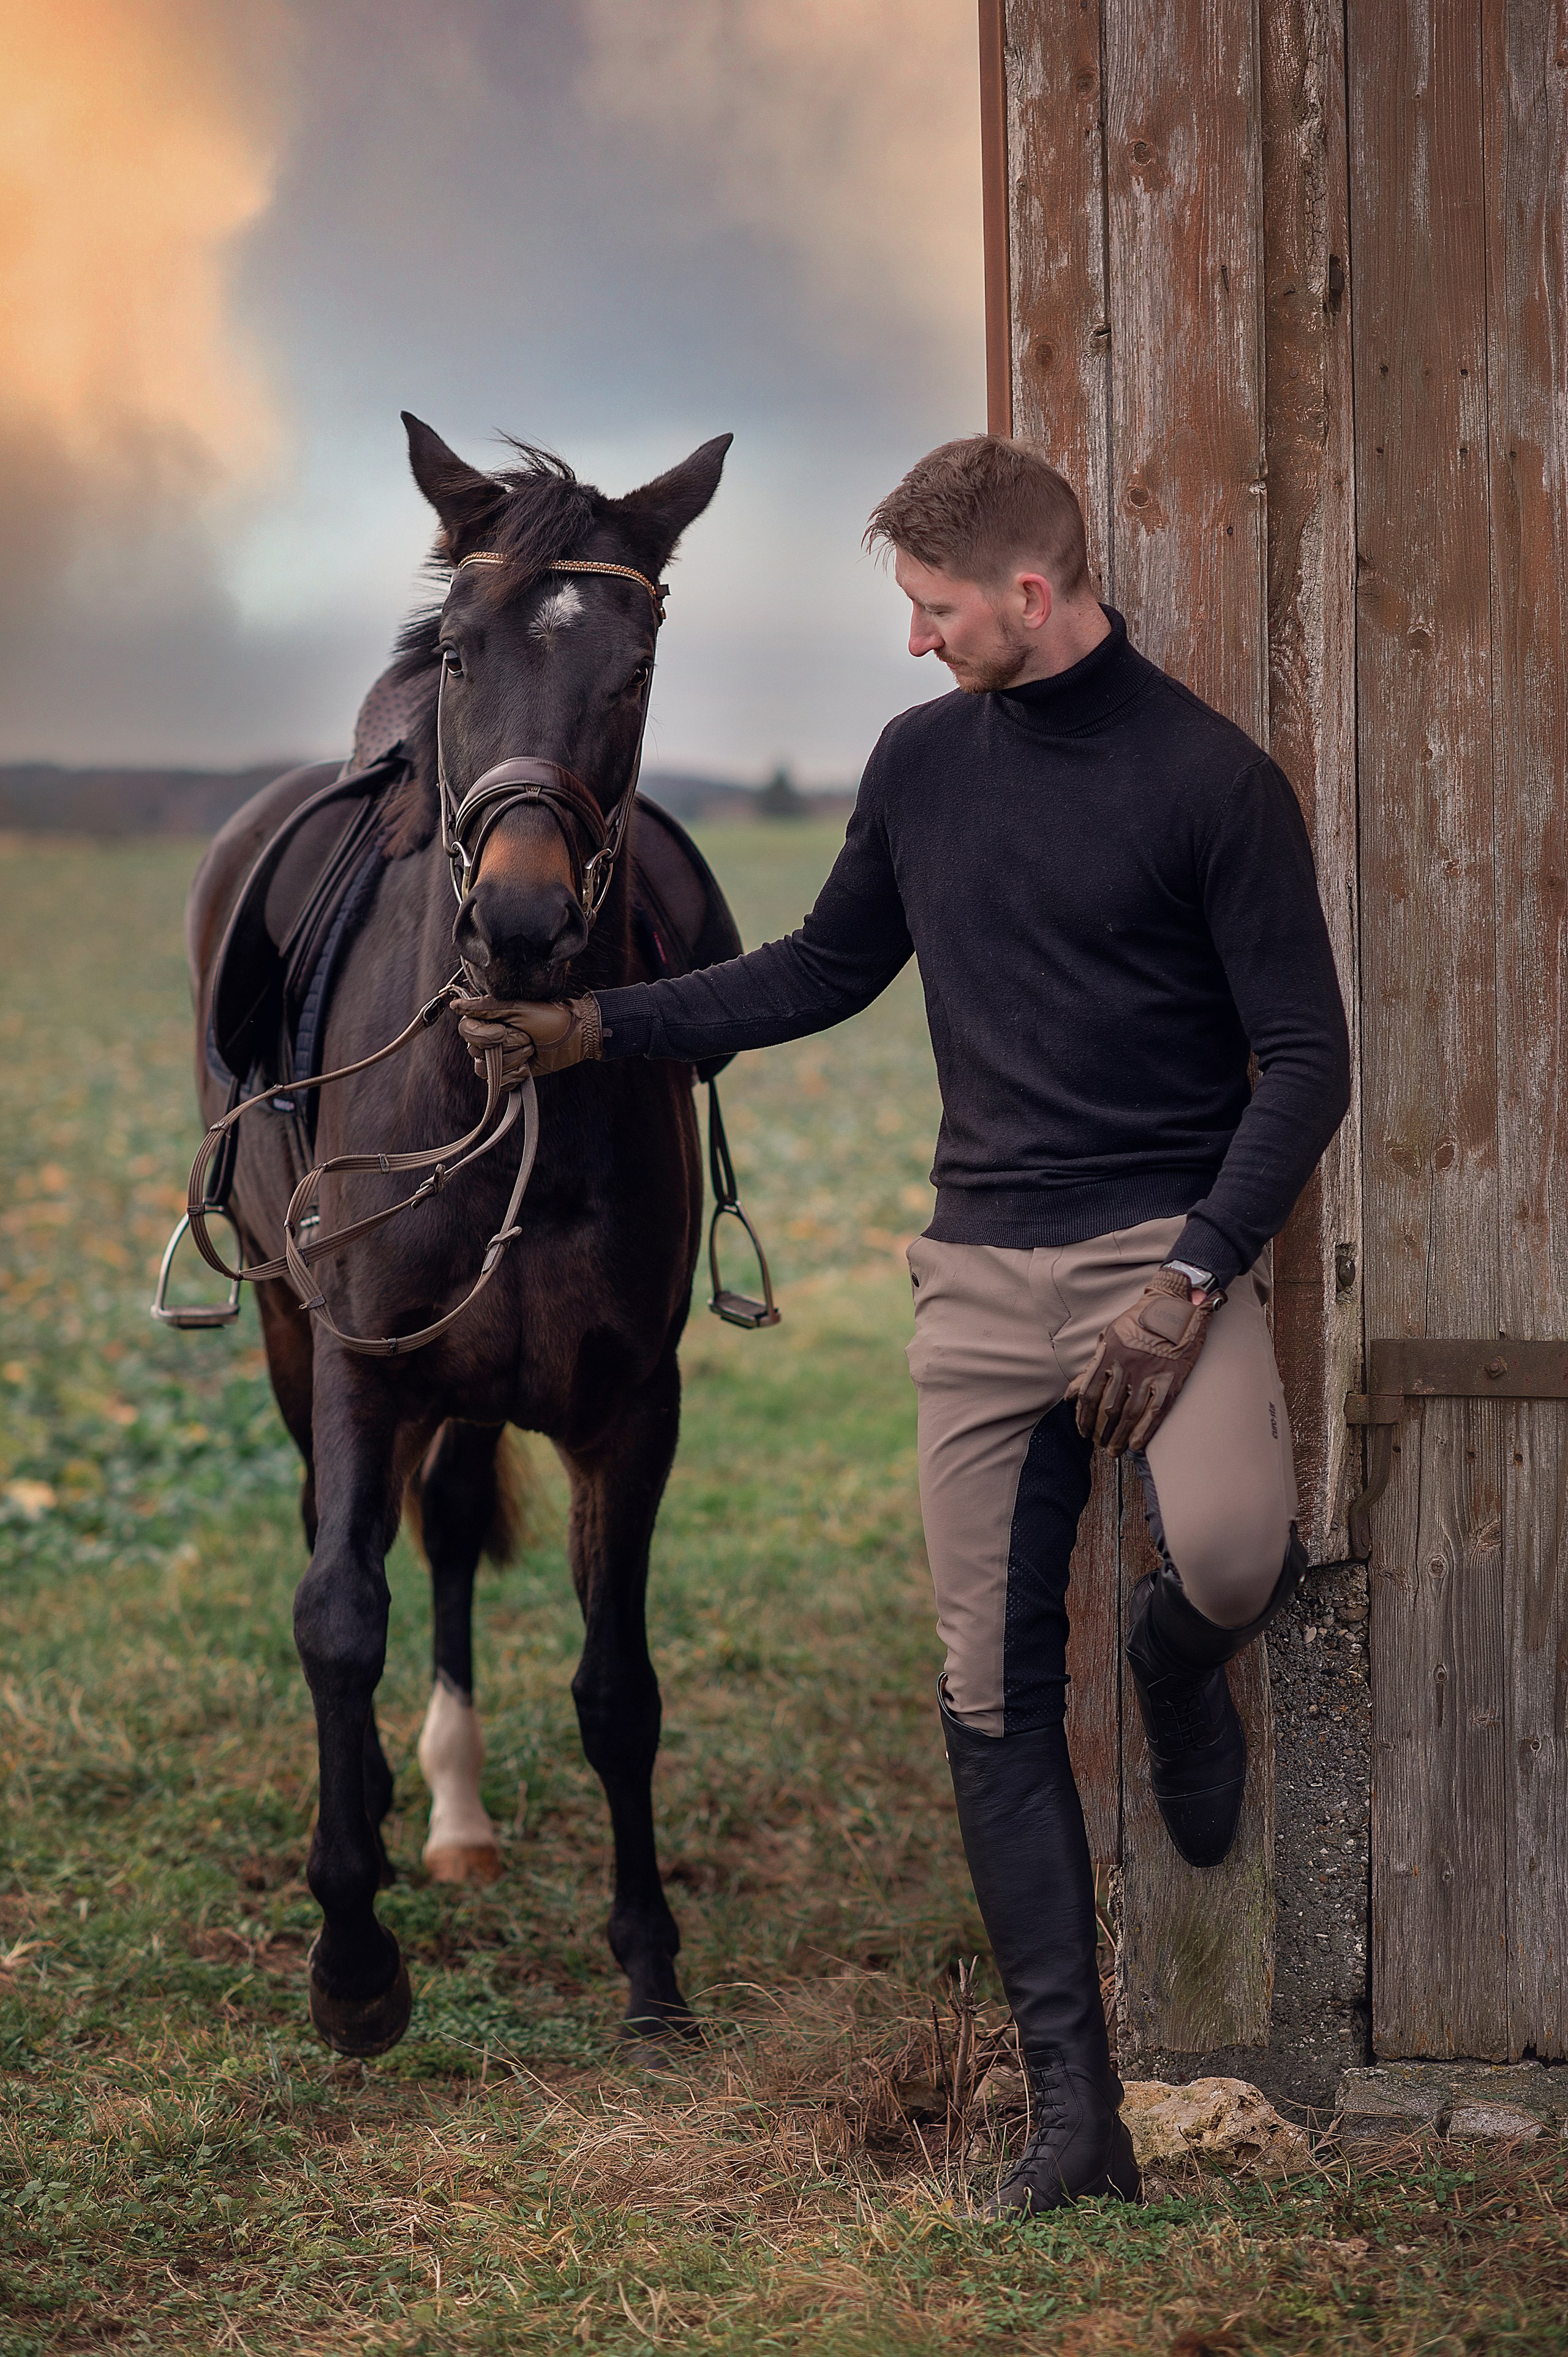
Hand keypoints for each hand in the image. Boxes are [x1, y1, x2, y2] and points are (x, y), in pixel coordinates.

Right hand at [455, 992, 601, 1084]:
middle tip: (527, 1037)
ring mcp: (499, 1059)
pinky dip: (517, 1076)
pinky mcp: (510, 1075)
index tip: (503, 1031)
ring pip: (488, 1073)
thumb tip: (455, 1006)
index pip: (466, 1031)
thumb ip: (485, 1007)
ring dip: (514, 1061)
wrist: (575, 1038)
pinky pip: (500, 1085)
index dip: (483, 1035)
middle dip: (508, 1047)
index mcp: (488, 1020)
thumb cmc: (550, 1018)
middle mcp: (489, 1040)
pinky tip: (529, 1067)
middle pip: (477, 1054)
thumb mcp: (518, 1008)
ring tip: (531, 1049)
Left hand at [1065, 1266, 1221, 1453]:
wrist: (1177, 1304)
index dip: (1083, 1417)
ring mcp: (1150, 1373)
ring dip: (1120, 1436)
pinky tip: (1136, 1444)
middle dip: (1101, 1431)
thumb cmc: (1139, 1321)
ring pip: (1130, 1414)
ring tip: (1114, 1450)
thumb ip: (1093, 1366)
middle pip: (1109, 1408)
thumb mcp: (1110, 1337)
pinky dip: (1145, 1431)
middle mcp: (1127, 1364)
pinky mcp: (1171, 1379)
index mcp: (1109, 1353)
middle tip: (1099, 1445)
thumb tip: (1072, 1393)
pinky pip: (1156, 1411)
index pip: (1089, 1392)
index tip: (1082, 1431)